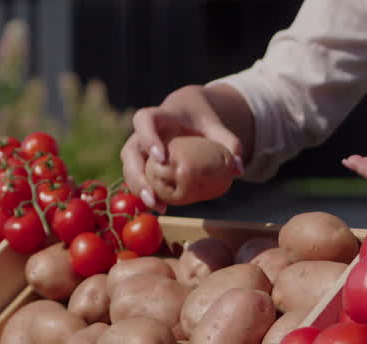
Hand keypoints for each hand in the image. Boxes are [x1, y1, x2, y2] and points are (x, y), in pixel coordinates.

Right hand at [122, 85, 244, 211]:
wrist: (187, 113)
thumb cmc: (201, 120)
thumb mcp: (216, 127)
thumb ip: (230, 143)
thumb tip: (239, 169)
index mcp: (160, 117)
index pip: (144, 120)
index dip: (148, 138)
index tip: (161, 158)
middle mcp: (142, 132)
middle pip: (129, 151)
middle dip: (137, 175)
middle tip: (152, 195)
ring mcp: (138, 148)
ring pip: (128, 168)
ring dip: (138, 189)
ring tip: (157, 207)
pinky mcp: (140, 162)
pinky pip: (135, 178)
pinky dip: (144, 193)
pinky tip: (160, 207)